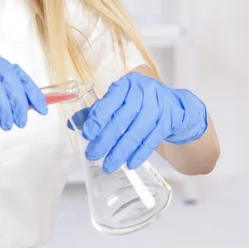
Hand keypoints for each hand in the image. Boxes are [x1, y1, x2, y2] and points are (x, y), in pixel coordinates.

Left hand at [81, 72, 207, 172]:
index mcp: (128, 83)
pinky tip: (129, 163)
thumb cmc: (141, 103)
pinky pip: (152, 139)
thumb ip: (98, 110)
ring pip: (137, 131)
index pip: (111, 100)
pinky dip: (139, 153)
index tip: (87, 133)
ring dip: (121, 150)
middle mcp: (145, 91)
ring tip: (108, 164)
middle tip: (93, 154)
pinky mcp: (170, 120)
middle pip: (123, 118)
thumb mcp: (121, 101)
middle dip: (106, 139)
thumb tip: (73, 122)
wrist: (175, 106)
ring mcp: (159, 105)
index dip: (98, 117)